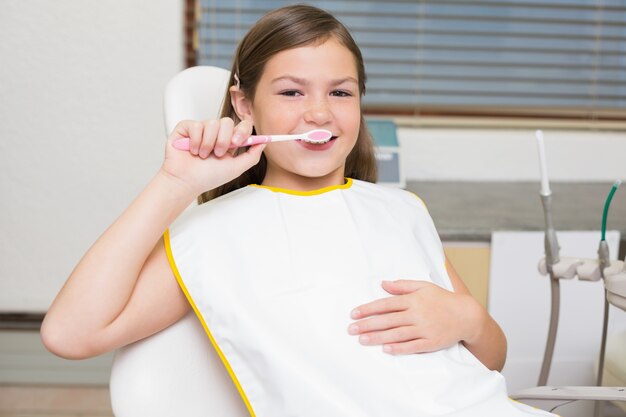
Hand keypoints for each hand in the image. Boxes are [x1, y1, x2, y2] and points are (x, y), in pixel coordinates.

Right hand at [160, 118, 263, 195]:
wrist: (186, 182)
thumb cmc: (207, 177)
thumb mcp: (236, 168)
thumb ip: (252, 156)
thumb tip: (264, 142)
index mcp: (229, 141)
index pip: (241, 126)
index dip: (242, 131)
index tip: (238, 142)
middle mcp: (216, 133)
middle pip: (227, 122)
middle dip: (224, 140)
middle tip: (218, 153)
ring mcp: (201, 129)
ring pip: (212, 123)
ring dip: (209, 143)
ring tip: (203, 155)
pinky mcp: (186, 128)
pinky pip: (196, 125)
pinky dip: (195, 141)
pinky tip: (193, 151)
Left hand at [348, 280, 482, 354]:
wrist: (467, 315)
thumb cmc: (443, 299)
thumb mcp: (424, 286)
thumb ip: (402, 285)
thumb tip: (383, 284)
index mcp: (413, 300)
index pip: (386, 304)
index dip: (368, 309)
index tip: (354, 313)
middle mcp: (417, 314)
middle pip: (387, 320)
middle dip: (367, 324)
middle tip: (351, 329)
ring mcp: (424, 329)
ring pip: (397, 334)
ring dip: (378, 337)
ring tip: (362, 340)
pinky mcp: (431, 342)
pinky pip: (412, 346)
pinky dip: (399, 348)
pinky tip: (386, 349)